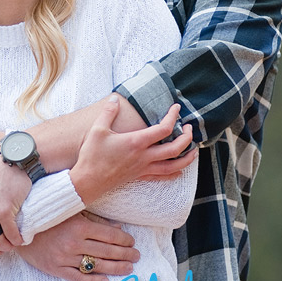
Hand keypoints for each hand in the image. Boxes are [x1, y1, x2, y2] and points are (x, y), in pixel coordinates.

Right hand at [16, 211, 139, 280]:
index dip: (124, 239)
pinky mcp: (55, 269)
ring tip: (128, 269)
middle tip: (137, 256)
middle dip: (125, 254)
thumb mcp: (72, 212)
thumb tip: (118, 226)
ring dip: (116, 268)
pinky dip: (92, 280)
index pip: (109, 235)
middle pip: (106, 251)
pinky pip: (78, 277)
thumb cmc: (49, 217)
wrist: (20, 228)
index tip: (132, 242)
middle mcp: (73, 243)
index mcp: (79, 226)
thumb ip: (95, 219)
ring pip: (96, 265)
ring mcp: (64, 258)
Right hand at [70, 98, 194, 204]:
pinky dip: (174, 173)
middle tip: (189, 128)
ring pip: (173, 166)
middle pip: (175, 148)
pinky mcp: (139, 177)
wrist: (87, 182)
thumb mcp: (97, 130)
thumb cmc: (92, 156)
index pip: (163, 128)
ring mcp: (143, 168)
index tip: (176, 107)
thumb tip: (115, 99)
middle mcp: (144, 156)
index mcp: (136, 142)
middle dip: (187, 138)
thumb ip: (108, 112)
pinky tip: (179, 171)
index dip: (173, 116)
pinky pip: (162, 177)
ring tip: (194, 150)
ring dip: (187, 158)